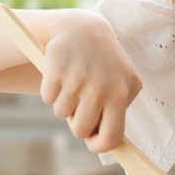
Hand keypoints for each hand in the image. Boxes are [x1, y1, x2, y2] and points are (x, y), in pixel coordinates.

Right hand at [35, 11, 141, 153]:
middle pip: (80, 130)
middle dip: (77, 121)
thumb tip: (108, 144)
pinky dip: (52, 91)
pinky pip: (48, 99)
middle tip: (82, 103)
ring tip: (75, 83)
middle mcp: (99, 90)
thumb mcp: (126, 83)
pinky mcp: (55, 72)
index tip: (92, 140)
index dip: (98, 145)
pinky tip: (63, 74)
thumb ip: (120, 113)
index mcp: (120, 96)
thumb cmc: (107, 62)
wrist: (84, 29)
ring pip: (61, 114)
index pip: (111, 139)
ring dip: (65, 103)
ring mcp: (76, 81)